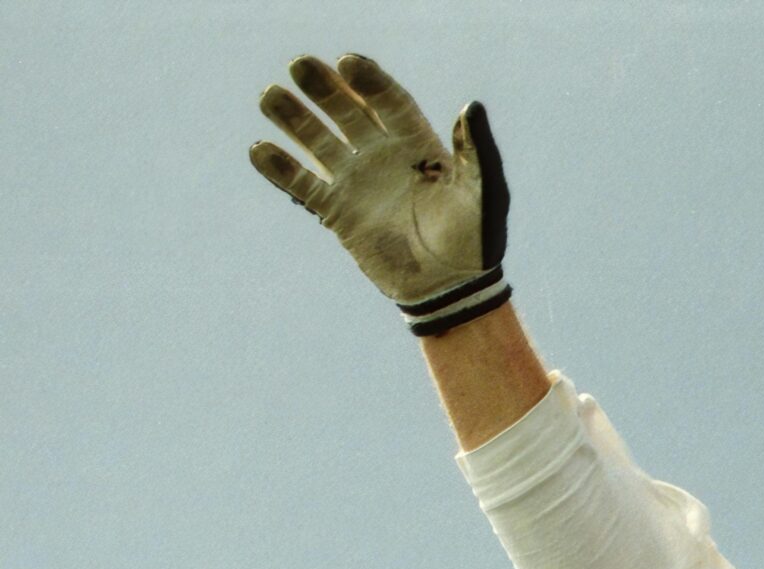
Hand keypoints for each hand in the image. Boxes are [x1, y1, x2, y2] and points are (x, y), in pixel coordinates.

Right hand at [249, 54, 511, 334]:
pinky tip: (259, 149)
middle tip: (300, 66)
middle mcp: (382, 156)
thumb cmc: (475, 243)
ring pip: (318, 140)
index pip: (388, 102)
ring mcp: (357, 181)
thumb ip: (476, 153)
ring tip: (270, 98)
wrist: (449, 289)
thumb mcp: (483, 195)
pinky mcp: (337, 211)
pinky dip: (281, 168)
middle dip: (324, 88)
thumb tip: (471, 107)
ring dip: (294, 119)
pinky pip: (303, 184)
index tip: (348, 62)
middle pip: (347, 111)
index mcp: (418, 145)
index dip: (368, 81)